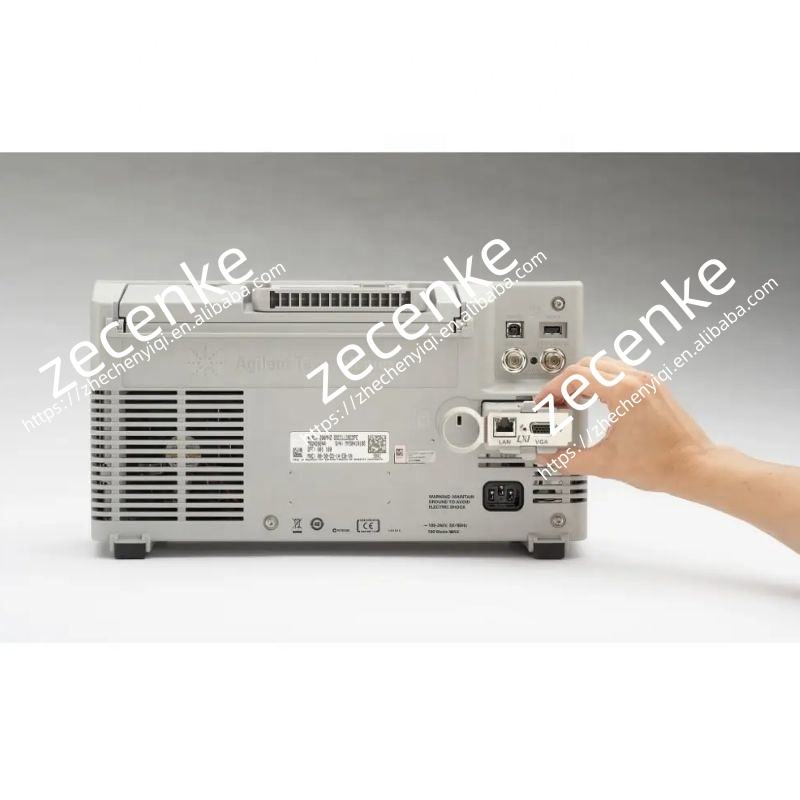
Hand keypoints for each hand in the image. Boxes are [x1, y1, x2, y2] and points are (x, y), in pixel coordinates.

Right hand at [535, 356, 713, 493]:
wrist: (695, 467)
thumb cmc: (664, 463)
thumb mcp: (606, 463)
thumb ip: (570, 460)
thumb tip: (550, 459)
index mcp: (623, 391)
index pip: (576, 376)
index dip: (552, 388)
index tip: (543, 401)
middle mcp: (637, 380)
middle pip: (588, 365)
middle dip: (565, 382)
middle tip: (554, 402)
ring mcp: (647, 383)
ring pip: (604, 366)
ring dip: (583, 380)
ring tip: (572, 402)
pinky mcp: (654, 389)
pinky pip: (620, 374)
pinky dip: (601, 383)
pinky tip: (595, 403)